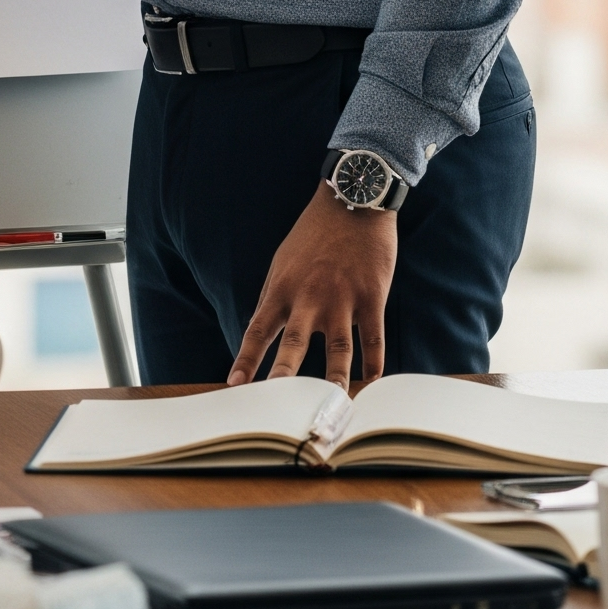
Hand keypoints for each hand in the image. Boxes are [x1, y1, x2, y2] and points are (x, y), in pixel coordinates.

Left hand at [227, 185, 396, 392]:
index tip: (234, 386)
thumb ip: (273, 296)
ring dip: (334, 381)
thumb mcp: (283, 260)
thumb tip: (258, 331)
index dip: (246, 359)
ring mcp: (342, 298)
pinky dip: (373, 365)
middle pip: (294, 344)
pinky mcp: (372, 296)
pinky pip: (373, 339)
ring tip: (331, 408)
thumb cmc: (314, 233)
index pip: (258, 330)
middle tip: (276, 407)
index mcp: (283, 288)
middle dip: (284, 376)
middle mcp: (309, 297)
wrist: (353, 200)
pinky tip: (370, 384)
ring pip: (337, 350)